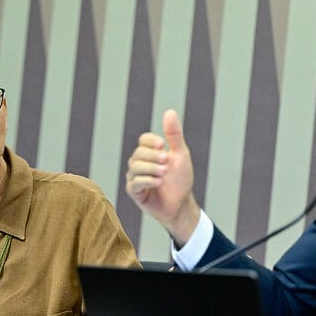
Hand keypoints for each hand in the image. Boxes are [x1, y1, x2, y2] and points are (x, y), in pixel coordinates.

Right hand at [126, 109, 200, 245]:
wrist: (181, 204)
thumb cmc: (180, 179)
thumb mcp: (180, 154)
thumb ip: (174, 135)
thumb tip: (169, 112)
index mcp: (150, 153)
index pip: (143, 140)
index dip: (150, 140)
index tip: (162, 144)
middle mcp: (140, 163)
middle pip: (138, 153)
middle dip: (153, 156)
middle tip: (167, 161)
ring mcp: (136, 177)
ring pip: (135, 167)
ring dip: (151, 168)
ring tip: (164, 173)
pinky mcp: (135, 192)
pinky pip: (134, 183)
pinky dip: (147, 181)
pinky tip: (159, 183)